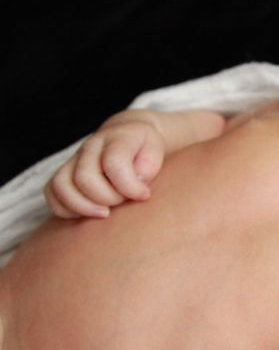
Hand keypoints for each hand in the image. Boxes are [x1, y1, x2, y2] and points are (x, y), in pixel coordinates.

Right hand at [45, 118, 165, 217]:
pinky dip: (65, 208)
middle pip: (85, 178)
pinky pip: (52, 192)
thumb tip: (134, 181)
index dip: (129, 186)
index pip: (114, 163)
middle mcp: (91, 146)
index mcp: (117, 137)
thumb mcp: (157, 152)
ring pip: (62, 185)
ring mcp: (74, 159)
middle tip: (124, 202)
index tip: (144, 195)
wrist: (130, 136)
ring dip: (83, 207)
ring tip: (105, 213)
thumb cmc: (146, 150)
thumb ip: (148, 165)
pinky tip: (87, 213)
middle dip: (108, 198)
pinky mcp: (64, 173)